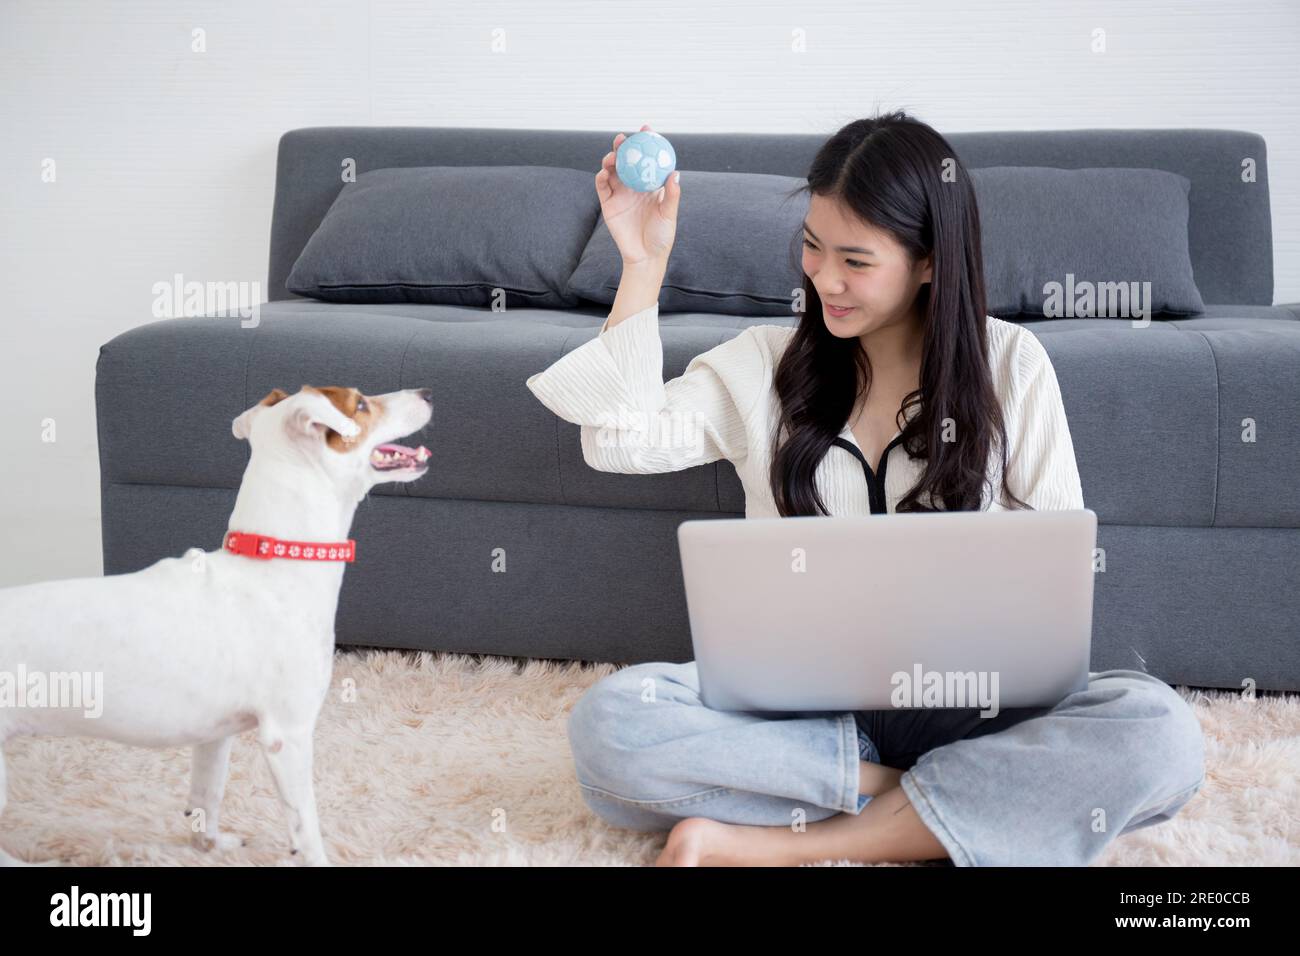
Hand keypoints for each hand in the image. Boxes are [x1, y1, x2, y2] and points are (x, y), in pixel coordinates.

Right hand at [595, 124, 681, 266]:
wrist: (645, 257)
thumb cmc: (661, 236)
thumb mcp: (669, 215)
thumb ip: (672, 195)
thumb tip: (675, 173)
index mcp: (649, 184)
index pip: (646, 159)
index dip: (645, 143)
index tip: (647, 129)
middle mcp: (633, 185)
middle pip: (626, 160)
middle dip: (623, 146)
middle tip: (624, 139)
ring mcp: (619, 193)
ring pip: (612, 170)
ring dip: (610, 159)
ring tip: (613, 155)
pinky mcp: (608, 204)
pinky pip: (602, 186)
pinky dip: (601, 176)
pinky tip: (605, 171)